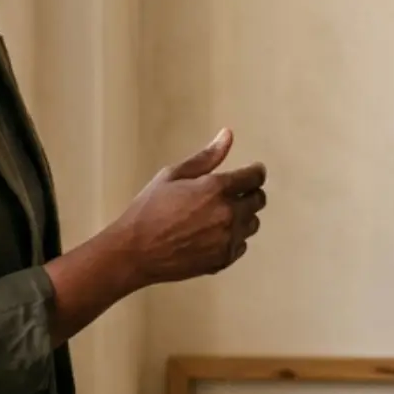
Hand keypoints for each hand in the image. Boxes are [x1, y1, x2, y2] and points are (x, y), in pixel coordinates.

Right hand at [109, 128, 268, 285]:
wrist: (135, 252)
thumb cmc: (149, 209)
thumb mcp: (173, 175)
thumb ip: (206, 157)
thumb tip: (228, 134)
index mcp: (216, 188)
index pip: (255, 177)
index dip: (255, 172)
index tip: (252, 172)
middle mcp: (227, 214)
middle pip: (258, 200)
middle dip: (250, 193)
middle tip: (233, 193)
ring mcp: (227, 239)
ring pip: (252, 223)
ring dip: (243, 217)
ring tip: (217, 215)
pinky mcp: (223, 259)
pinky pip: (241, 244)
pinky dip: (233, 238)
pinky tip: (212, 234)